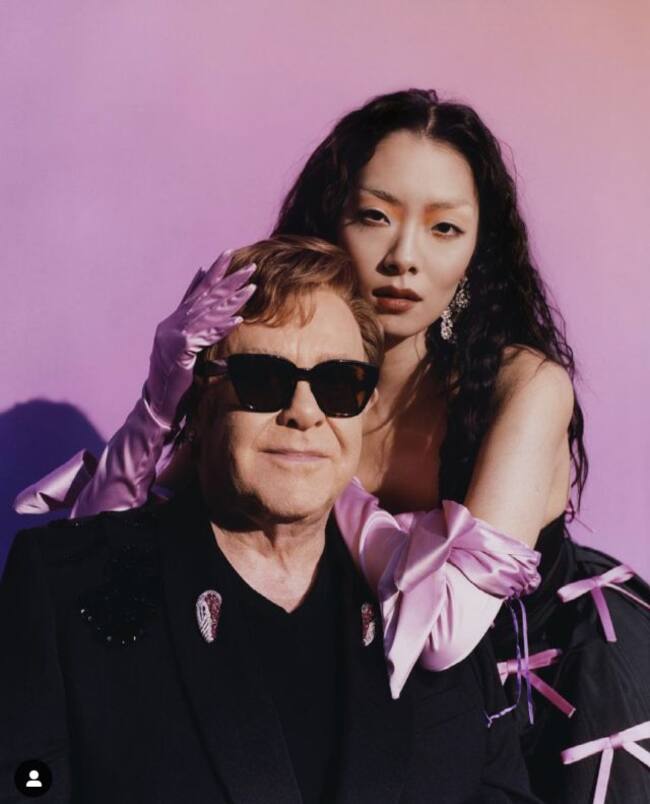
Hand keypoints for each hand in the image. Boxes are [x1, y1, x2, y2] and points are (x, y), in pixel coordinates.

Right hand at [144, 250, 255, 426]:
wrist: (158, 401)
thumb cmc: (174, 377)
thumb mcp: (185, 348)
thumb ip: (196, 330)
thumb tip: (215, 318)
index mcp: (175, 320)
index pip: (197, 291)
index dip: (212, 273)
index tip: (227, 255)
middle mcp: (173, 323)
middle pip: (206, 296)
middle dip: (229, 279)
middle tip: (250, 267)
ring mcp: (174, 335)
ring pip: (209, 312)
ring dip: (233, 300)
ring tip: (252, 288)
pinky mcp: (180, 350)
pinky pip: (205, 335)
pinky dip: (222, 327)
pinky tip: (237, 320)